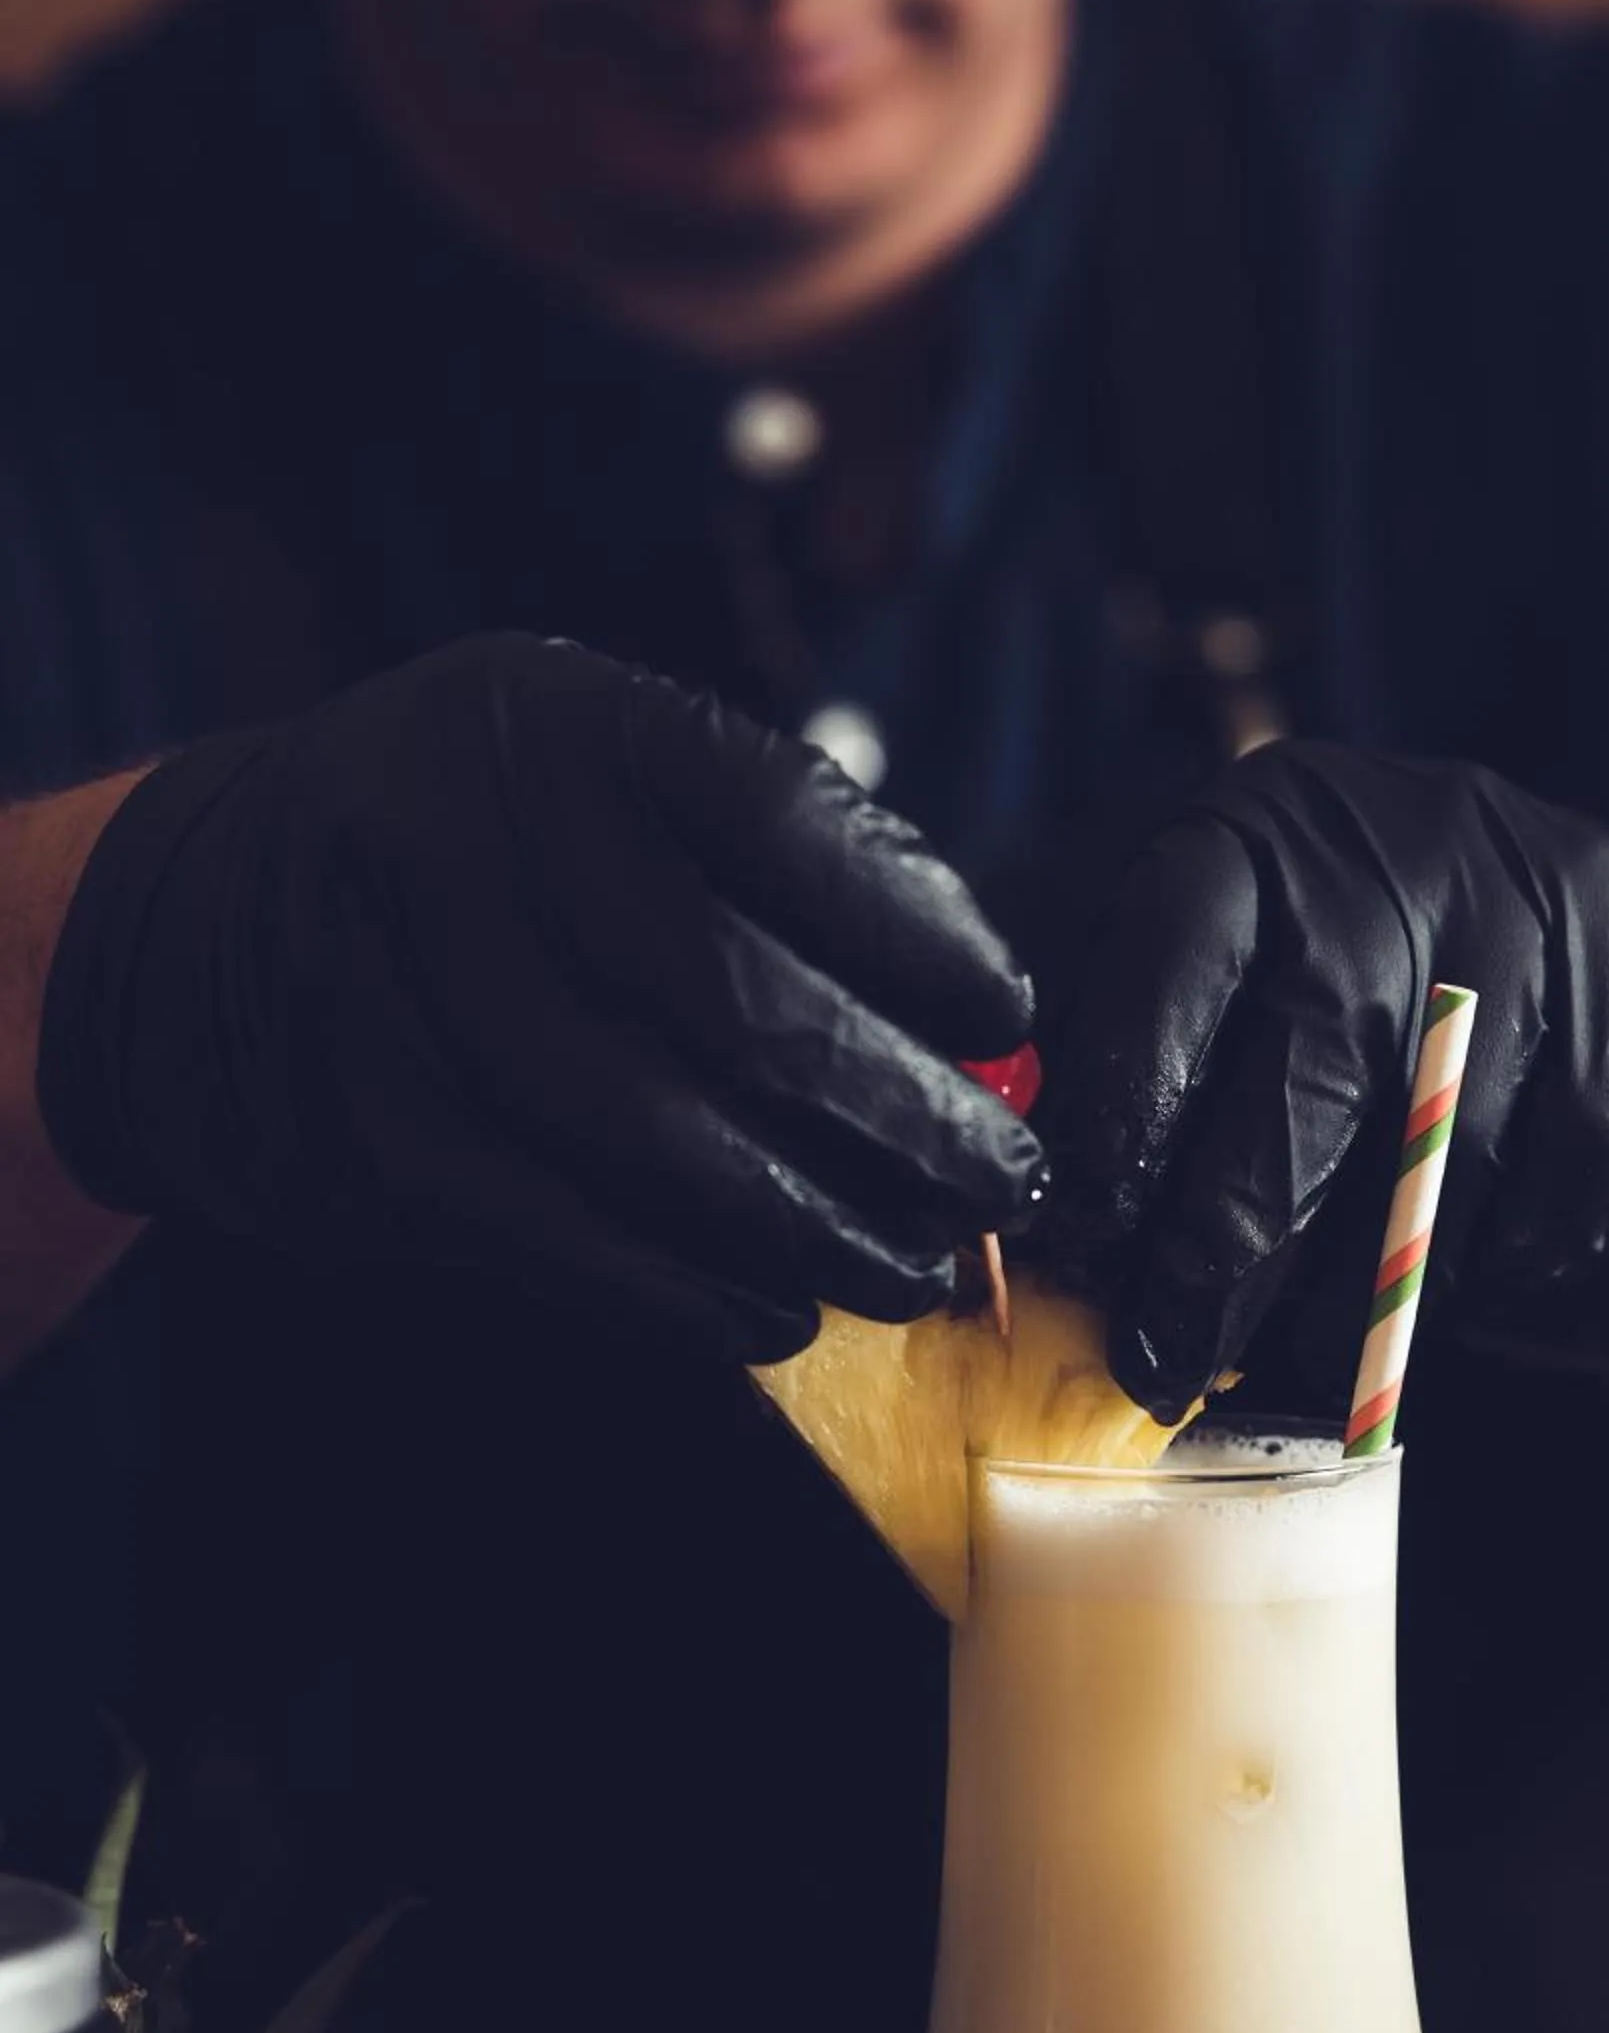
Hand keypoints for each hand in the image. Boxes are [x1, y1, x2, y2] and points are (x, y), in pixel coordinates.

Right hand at [36, 634, 1041, 1361]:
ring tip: (919, 1265)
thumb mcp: (570, 757)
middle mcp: (472, 846)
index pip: (784, 820)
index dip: (920, 930)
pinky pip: (571, 1241)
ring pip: (666, 1148)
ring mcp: (405, 1002)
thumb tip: (962, 1015)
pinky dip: (697, 1290)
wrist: (179, 927)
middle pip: (742, 1007)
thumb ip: (745, 847)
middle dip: (905, 1115)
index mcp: (555, 724)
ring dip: (825, 1228)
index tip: (1004, 1013)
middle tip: (1001, 1178)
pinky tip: (778, 1307)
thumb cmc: (453, 837)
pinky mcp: (367, 1147)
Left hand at [1033, 743, 1608, 1421]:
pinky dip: (1485, 1270)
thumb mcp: (1254, 974)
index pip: (1173, 967)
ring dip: (1347, 1296)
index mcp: (1271, 831)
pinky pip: (1545, 1197)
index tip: (1079, 1241)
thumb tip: (1069, 1246)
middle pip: (1303, 1069)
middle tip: (1160, 1362)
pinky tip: (1445, 1277)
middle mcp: (1404, 852)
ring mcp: (1544, 925)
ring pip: (1428, 1157)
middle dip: (1220, 1244)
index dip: (1121, 1116)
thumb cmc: (1374, 993)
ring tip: (1288, 1366)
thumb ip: (1169, 1072)